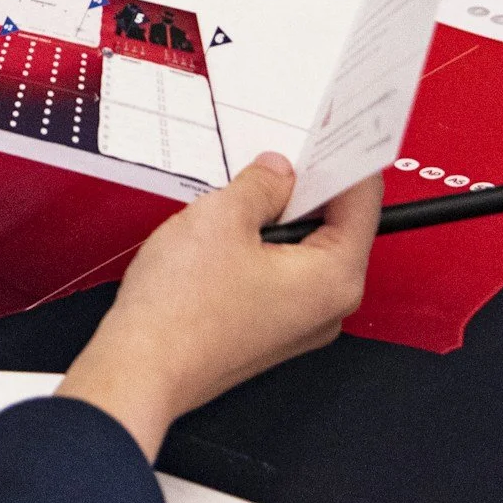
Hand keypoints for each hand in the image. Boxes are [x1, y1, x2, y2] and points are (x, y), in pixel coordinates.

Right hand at [58, 155, 380, 459]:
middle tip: (267, 163)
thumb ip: (261, 185)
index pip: (362, 202)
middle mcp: (328, 308)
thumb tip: (278, 172)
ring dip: (272, 222)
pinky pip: (276, 277)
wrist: (140, 368)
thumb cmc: (181, 309)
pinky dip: (256, 251)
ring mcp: (298, 325)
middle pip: (333, 228)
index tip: (324, 134)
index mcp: (335, 278)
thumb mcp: (222, 217)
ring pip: (300, 253)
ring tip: (231, 205)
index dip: (340, 160)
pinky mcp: (267, 332)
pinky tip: (219, 241)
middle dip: (300, 191)